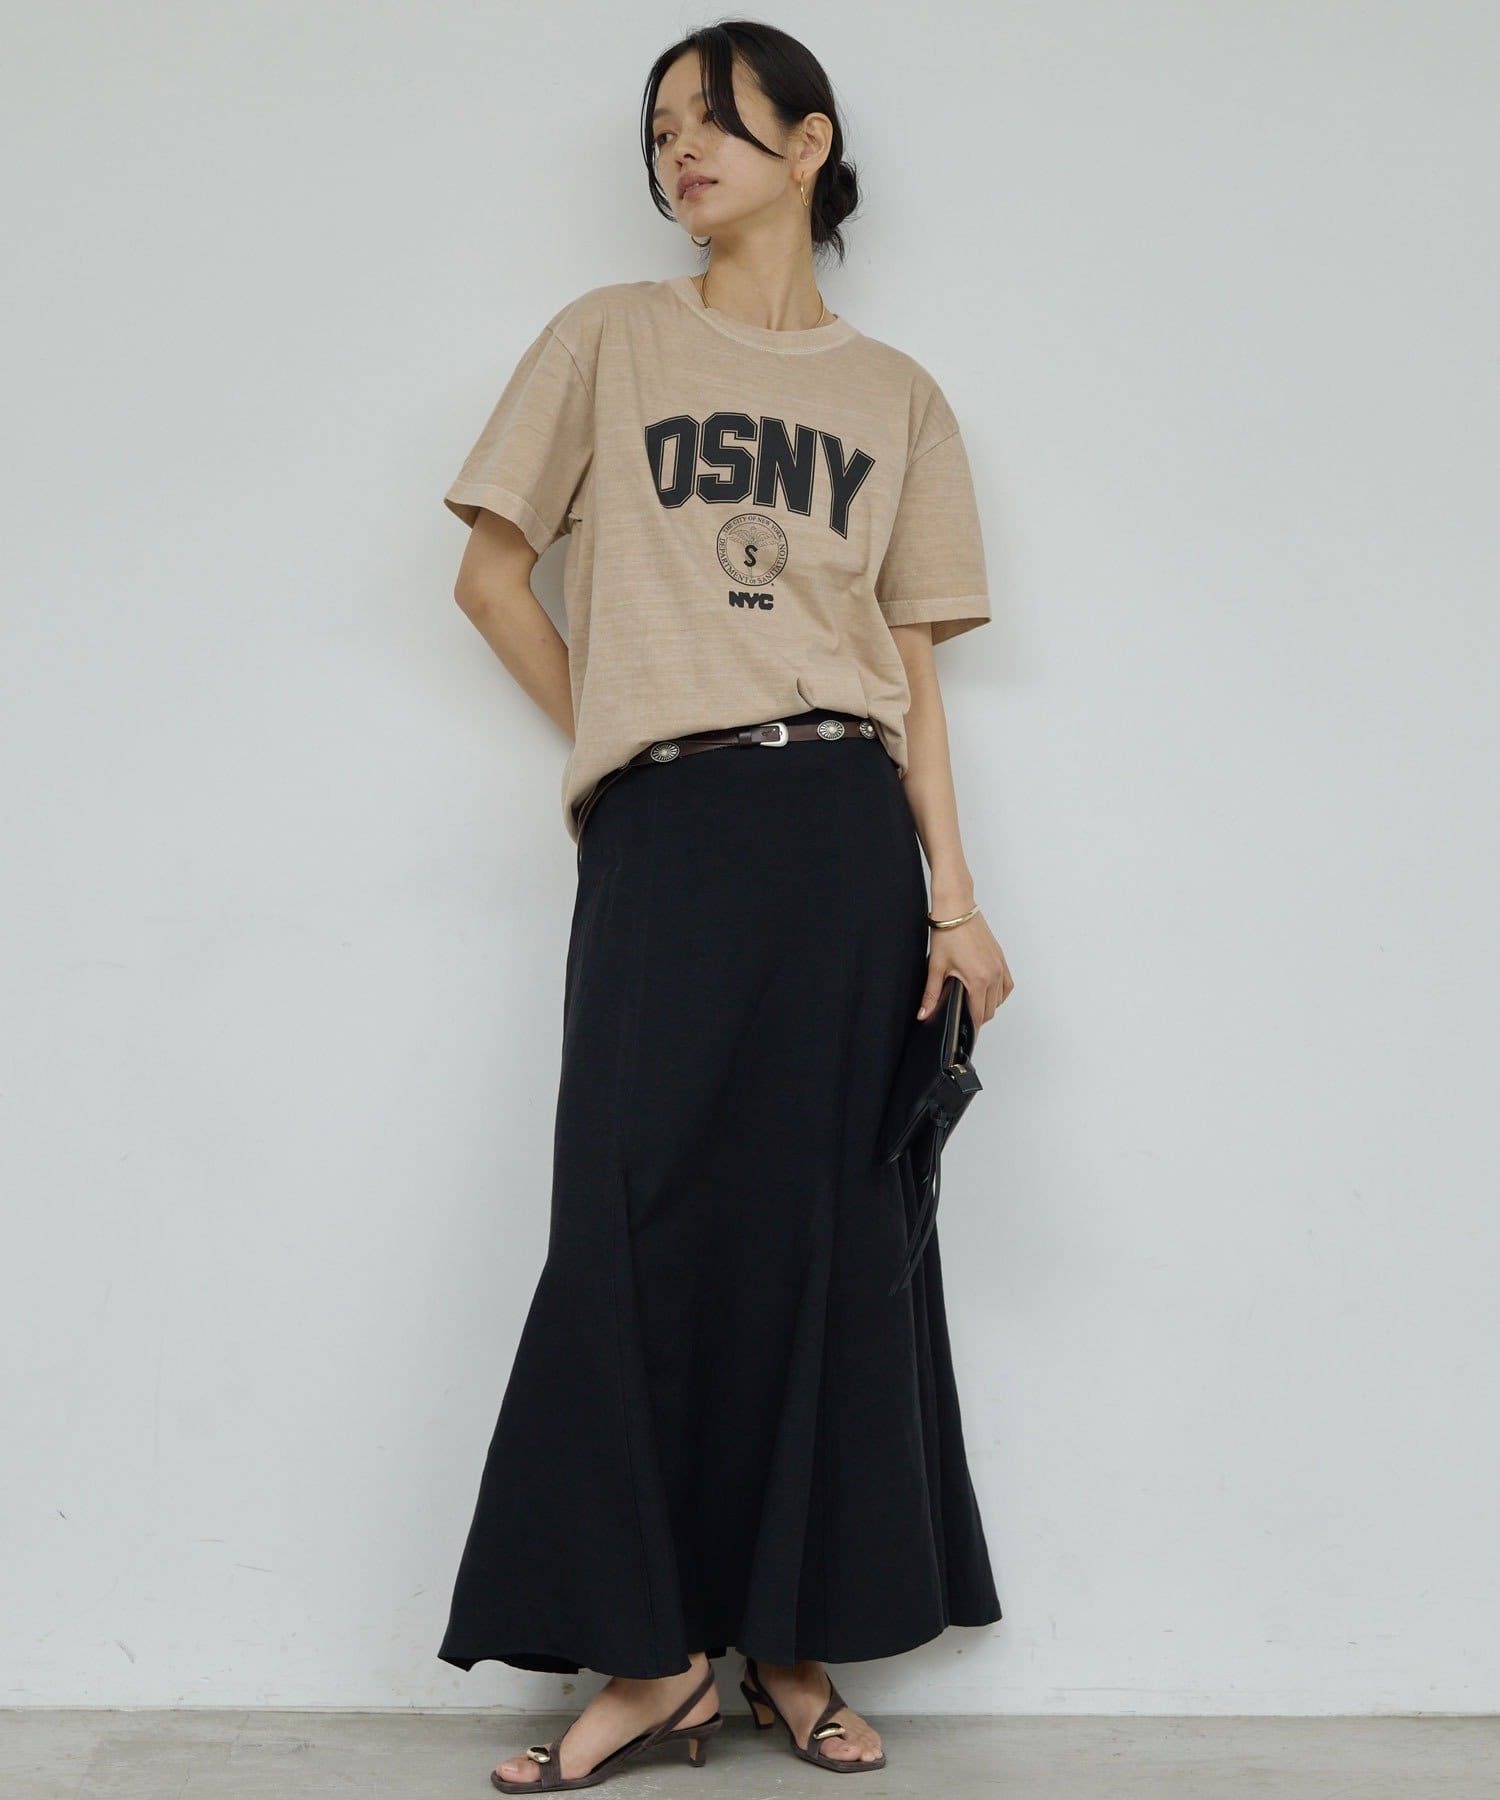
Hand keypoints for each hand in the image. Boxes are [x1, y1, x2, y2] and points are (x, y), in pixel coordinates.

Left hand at [916, 909, 1012, 1047]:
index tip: (966, 1035)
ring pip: (1000, 999)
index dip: (971, 1028)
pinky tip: (987, 992)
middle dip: (978, 1018)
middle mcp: (994, 975)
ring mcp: (1000, 966)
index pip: (978, 1015)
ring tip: (972, 1006)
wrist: (957, 909)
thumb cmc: (947, 934)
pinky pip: (1007, 984)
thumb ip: (931, 994)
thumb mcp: (936, 967)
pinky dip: (999, 993)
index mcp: (979, 979)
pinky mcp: (1001, 958)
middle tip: (963, 1020)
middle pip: (990, 1010)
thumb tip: (924, 1014)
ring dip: (989, 1006)